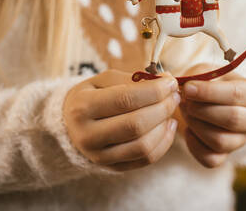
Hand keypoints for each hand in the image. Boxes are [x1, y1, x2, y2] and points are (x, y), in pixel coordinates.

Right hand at [63, 70, 179, 170]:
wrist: (71, 124)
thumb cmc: (93, 95)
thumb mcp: (104, 80)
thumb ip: (133, 79)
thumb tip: (165, 80)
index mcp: (82, 106)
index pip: (125, 99)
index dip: (154, 91)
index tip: (171, 82)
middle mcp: (87, 135)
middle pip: (136, 125)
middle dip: (163, 108)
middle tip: (174, 96)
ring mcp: (99, 156)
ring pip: (143, 145)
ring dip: (164, 126)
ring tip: (170, 111)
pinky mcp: (112, 168)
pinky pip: (146, 159)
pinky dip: (163, 142)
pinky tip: (167, 126)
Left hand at [179, 64, 245, 167]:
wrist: (205, 101)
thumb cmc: (208, 84)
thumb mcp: (205, 72)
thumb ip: (196, 76)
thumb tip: (177, 84)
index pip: (236, 95)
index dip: (209, 92)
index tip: (188, 88)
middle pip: (232, 119)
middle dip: (202, 110)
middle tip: (185, 102)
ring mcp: (241, 140)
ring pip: (220, 141)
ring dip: (196, 126)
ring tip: (185, 113)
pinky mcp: (225, 156)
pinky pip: (210, 159)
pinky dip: (194, 145)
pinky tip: (188, 130)